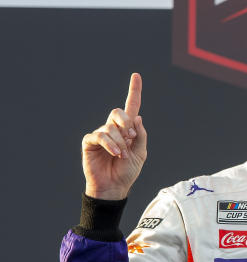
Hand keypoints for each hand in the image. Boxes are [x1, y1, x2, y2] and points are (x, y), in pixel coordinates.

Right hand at [82, 73, 147, 199]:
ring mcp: (101, 134)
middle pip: (118, 112)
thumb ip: (140, 136)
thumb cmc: (127, 171)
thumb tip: (138, 118)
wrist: (114, 186)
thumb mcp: (140, 153)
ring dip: (120, 142)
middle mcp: (113, 128)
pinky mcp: (90, 142)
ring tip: (121, 155)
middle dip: (125, 123)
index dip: (134, 91)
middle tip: (130, 139)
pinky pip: (100, 136)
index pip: (131, 107)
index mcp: (128, 129)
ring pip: (110, 127)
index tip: (136, 75)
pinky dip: (110, 144)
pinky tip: (115, 154)